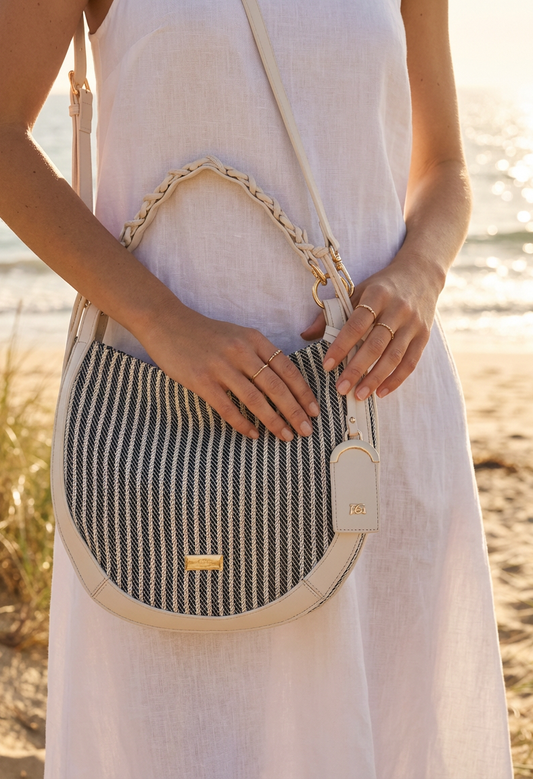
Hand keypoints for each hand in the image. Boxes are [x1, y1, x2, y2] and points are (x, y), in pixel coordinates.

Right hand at [141, 301, 319, 440]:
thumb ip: (259, 355)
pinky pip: (228, 407)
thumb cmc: (206, 334)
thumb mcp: (238, 336)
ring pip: (255, 400)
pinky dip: (243, 423)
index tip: (314, 410)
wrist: (167, 323)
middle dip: (295, 411)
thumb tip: (284, 384)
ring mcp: (221, 366)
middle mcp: (241, 351)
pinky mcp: (201, 380)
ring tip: (286, 436)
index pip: (287, 369)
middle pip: (276, 387)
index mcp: (254, 339)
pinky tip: (253, 434)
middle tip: (307, 430)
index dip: (303, 392)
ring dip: (274, 421)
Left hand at [301, 255, 444, 398]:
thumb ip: (332, 313)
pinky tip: (381, 392)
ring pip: (394, 356)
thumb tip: (305, 335)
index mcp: (377, 295)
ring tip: (359, 395)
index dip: (341, 346)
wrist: (421, 274)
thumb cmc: (382, 287)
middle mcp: (397, 309)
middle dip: (357, 369)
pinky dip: (396, 379)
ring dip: (376, 378)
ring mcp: (413, 324)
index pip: (356, 325)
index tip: (327, 365)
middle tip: (341, 388)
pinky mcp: (424, 336)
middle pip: (375, 344)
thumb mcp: (357, 291)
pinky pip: (411, 362)